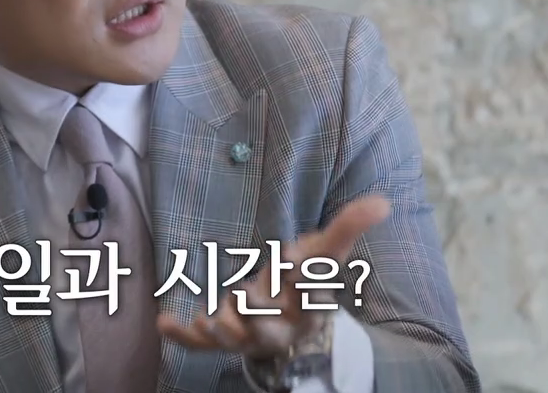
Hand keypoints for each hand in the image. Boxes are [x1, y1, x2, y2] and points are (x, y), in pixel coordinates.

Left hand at [156, 195, 389, 356]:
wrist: (290, 318)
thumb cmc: (306, 280)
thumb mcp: (326, 253)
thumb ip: (349, 226)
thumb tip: (383, 202)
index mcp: (308, 302)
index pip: (309, 289)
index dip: (304, 276)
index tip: (295, 260)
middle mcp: (279, 324)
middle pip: (270, 326)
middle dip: (257, 317)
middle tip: (244, 302)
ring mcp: (248, 335)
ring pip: (234, 340)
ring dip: (219, 331)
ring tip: (204, 320)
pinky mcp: (222, 338)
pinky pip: (201, 345)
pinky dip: (182, 337)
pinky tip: (164, 322)